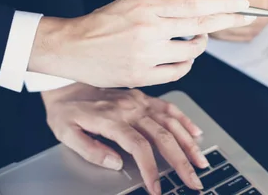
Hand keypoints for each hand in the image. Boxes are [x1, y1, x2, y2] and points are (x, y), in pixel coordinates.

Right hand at [28, 0, 254, 87]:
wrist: (72, 47)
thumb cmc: (103, 22)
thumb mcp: (133, 0)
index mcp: (147, 8)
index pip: (195, 5)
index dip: (223, 5)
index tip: (243, 4)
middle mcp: (148, 30)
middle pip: (199, 27)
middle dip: (227, 21)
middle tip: (245, 18)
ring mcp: (145, 55)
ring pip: (191, 52)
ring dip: (201, 45)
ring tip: (198, 40)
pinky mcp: (141, 76)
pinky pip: (178, 72)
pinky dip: (187, 65)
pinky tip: (184, 58)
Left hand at [42, 84, 207, 194]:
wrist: (66, 84)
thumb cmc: (66, 110)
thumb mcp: (66, 133)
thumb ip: (90, 150)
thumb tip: (115, 163)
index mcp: (112, 120)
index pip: (139, 147)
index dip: (151, 169)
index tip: (157, 188)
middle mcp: (130, 109)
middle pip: (163, 137)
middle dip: (181, 161)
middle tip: (193, 181)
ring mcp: (139, 101)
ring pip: (171, 123)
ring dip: (188, 143)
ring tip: (201, 161)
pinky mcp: (143, 97)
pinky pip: (168, 107)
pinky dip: (184, 120)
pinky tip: (196, 133)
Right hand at [198, 0, 267, 40]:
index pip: (259, 2)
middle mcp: (216, 13)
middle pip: (258, 19)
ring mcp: (215, 27)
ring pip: (253, 30)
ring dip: (266, 19)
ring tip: (267, 4)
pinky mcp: (216, 35)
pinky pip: (245, 37)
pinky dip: (255, 27)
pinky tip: (255, 14)